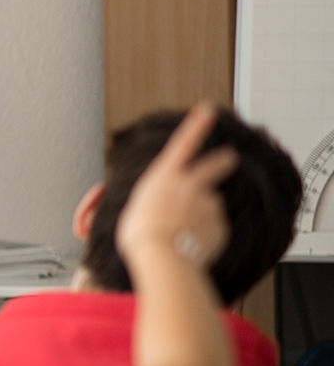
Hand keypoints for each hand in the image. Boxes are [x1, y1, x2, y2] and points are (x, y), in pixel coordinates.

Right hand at [116, 103, 235, 268]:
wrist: (163, 256)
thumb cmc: (141, 235)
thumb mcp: (134, 209)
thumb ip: (155, 200)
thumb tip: (167, 204)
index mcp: (164, 176)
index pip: (184, 142)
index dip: (197, 125)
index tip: (208, 109)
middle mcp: (190, 185)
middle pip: (214, 165)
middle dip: (224, 160)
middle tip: (230, 157)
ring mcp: (207, 204)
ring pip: (209, 204)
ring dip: (202, 213)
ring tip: (185, 231)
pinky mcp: (219, 225)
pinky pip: (214, 228)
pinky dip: (206, 234)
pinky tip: (191, 244)